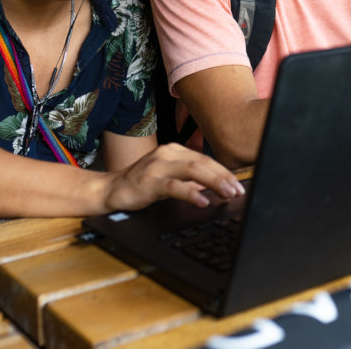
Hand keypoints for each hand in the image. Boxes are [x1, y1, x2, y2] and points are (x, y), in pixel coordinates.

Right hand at [102, 143, 244, 211]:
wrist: (112, 190)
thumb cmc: (142, 185)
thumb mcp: (170, 178)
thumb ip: (191, 180)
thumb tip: (219, 187)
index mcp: (175, 150)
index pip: (206, 159)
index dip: (224, 172)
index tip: (238, 185)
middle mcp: (167, 153)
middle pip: (203, 163)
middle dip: (224, 177)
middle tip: (238, 191)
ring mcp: (158, 166)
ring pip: (192, 170)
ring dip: (214, 182)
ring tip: (227, 194)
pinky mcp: (149, 181)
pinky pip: (174, 186)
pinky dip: (191, 193)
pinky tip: (203, 201)